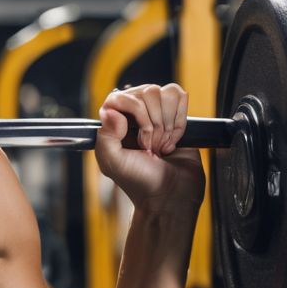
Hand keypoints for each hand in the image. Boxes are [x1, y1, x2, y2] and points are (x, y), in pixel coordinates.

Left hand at [95, 84, 204, 214]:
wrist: (171, 195)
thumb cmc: (139, 182)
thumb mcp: (113, 163)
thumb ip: (105, 137)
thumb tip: (110, 111)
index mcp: (114, 123)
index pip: (121, 95)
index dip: (134, 111)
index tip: (138, 138)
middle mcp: (134, 115)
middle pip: (148, 91)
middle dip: (153, 124)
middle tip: (150, 147)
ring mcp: (156, 114)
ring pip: (166, 94)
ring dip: (166, 124)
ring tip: (161, 146)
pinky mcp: (177, 117)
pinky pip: (181, 99)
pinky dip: (180, 122)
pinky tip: (173, 141)